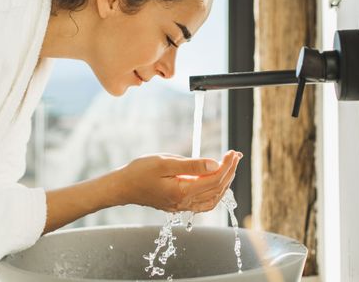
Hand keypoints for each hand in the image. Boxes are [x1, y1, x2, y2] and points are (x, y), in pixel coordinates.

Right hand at [111, 150, 242, 212]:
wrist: (123, 187)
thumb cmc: (140, 171)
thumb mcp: (165, 162)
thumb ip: (191, 165)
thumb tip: (214, 164)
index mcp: (182, 192)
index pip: (214, 180)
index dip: (227, 166)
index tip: (232, 152)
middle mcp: (185, 203)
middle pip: (217, 190)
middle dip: (230, 171)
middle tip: (236, 155)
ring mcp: (182, 206)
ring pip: (213, 199)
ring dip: (225, 183)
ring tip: (230, 167)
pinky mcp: (178, 205)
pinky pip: (204, 203)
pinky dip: (215, 192)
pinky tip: (216, 181)